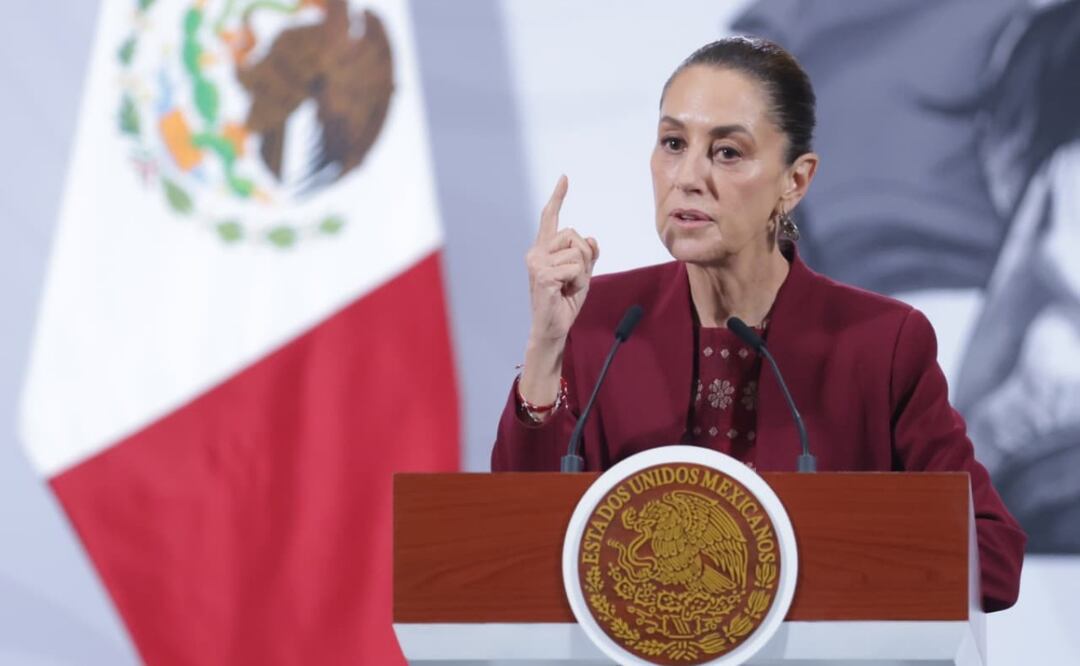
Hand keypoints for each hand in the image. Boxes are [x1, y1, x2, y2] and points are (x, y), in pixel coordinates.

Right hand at [526, 175, 599, 346]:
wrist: (553, 328)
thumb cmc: (565, 301)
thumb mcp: (582, 274)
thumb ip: (587, 255)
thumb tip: (591, 238)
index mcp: (543, 249)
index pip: (550, 218)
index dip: (558, 197)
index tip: (565, 178)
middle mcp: (536, 252)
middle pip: (574, 234)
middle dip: (584, 257)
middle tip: (574, 279)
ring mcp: (537, 264)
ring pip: (577, 252)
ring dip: (582, 273)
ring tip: (569, 288)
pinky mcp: (542, 276)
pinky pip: (575, 268)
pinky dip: (578, 282)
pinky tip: (565, 293)